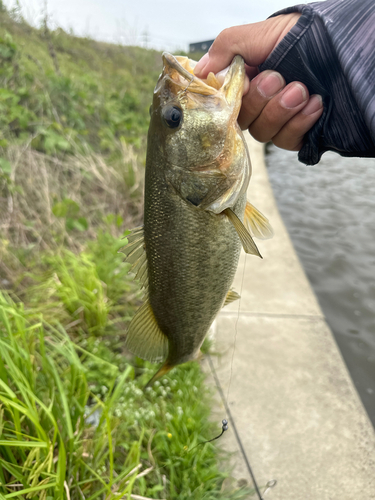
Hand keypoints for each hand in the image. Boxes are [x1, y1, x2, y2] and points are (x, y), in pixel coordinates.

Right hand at [194, 14, 322, 151]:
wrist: (343, 51)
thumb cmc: (301, 37)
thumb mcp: (258, 34)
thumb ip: (226, 49)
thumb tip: (199, 72)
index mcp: (246, 81)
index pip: (224, 103)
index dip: (230, 98)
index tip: (245, 80)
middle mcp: (259, 103)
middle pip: (242, 121)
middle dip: (260, 100)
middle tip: (279, 78)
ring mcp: (278, 120)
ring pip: (262, 133)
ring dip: (280, 111)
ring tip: (301, 89)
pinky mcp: (297, 134)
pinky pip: (286, 141)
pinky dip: (299, 123)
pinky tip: (314, 104)